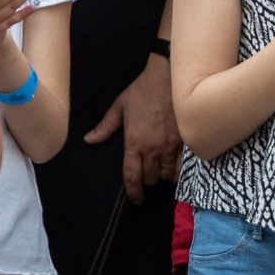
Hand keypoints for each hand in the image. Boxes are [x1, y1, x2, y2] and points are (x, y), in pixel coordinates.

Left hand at [84, 57, 181, 200]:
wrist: (168, 76)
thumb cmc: (142, 90)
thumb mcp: (120, 106)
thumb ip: (105, 127)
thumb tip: (89, 140)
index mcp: (134, 142)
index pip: (132, 176)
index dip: (133, 192)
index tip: (136, 198)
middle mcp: (153, 148)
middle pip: (150, 178)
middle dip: (147, 180)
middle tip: (146, 175)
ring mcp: (171, 146)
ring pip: (167, 175)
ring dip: (163, 176)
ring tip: (160, 170)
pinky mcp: (185, 141)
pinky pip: (183, 166)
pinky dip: (178, 170)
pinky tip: (175, 167)